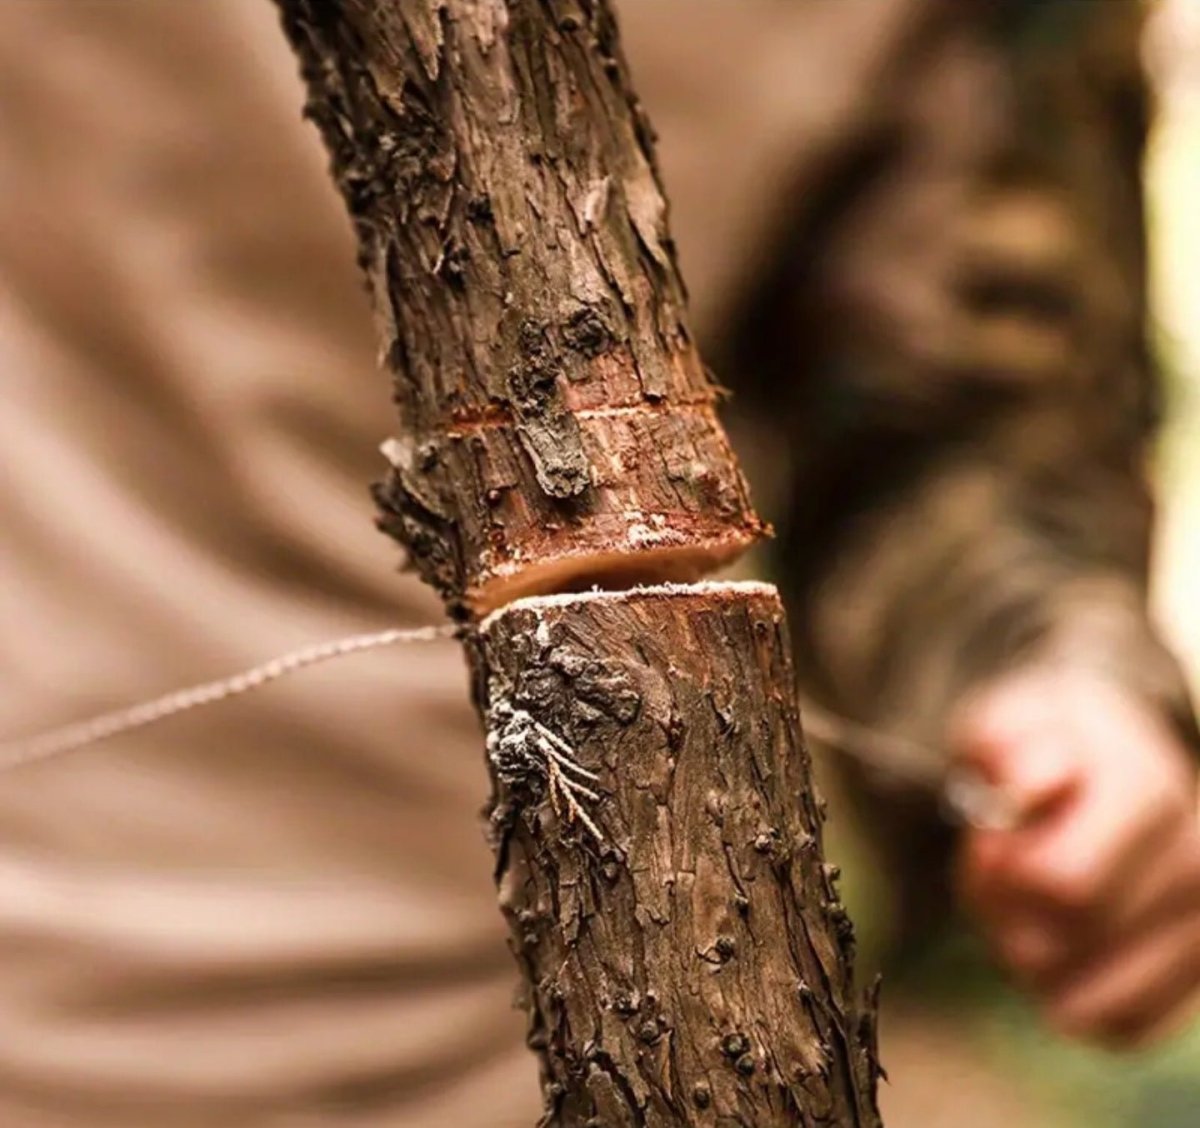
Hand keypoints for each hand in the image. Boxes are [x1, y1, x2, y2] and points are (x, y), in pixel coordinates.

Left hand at [952, 668, 1199, 1048]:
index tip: (985, 843)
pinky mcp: (1197, 978)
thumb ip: (1009, 744)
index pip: (1061, 882)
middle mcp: (1197, 862)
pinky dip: (1068, 999)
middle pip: (1061, 943)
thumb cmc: (1043, 746)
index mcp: (1150, 788)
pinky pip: (1120, 1028)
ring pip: (1086, 1001)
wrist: (1103, 760)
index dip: (997, 873)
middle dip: (1001, 915)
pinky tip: (1057, 950)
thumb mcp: (1010, 721)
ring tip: (1023, 909)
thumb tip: (1034, 785)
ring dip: (1028, 962)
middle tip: (994, 875)